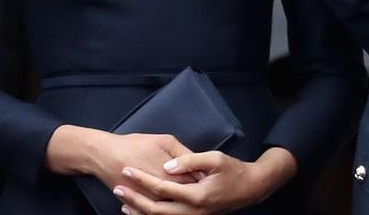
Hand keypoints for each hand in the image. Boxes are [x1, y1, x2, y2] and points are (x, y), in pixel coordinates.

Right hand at [46, 126, 194, 197]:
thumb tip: (197, 165)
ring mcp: (152, 200)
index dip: (202, 181)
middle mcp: (164, 192)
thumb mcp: (163, 140)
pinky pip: (155, 212)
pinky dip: (163, 208)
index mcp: (172, 175)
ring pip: (172, 207)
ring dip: (179, 202)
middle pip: (185, 197)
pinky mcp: (141, 204)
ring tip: (186, 196)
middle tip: (201, 187)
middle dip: (193, 193)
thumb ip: (183, 153)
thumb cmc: (134, 145)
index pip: (194, 183)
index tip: (207, 179)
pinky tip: (168, 202)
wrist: (105, 155)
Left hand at [112, 146, 296, 214]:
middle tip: (117, 188)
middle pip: (157, 211)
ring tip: (123, 202)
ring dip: (141, 212)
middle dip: (135, 199)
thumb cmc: (233, 170)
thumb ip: (189, 161)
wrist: (251, 188)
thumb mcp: (214, 159)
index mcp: (197, 195)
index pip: (162, 188)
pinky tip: (141, 210)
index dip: (142, 179)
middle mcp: (194, 211)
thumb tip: (167, 166)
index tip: (127, 169)